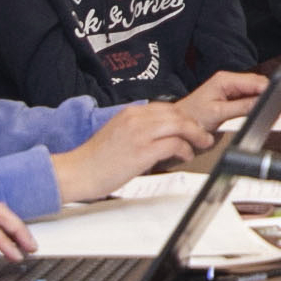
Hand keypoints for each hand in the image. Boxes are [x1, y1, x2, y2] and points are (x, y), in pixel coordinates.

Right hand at [50, 100, 207, 202]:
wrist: (76, 172)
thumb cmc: (95, 160)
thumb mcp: (117, 134)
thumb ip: (138, 129)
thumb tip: (160, 135)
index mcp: (129, 113)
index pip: (166, 108)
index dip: (183, 117)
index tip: (192, 125)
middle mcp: (135, 118)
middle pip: (177, 114)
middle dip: (194, 124)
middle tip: (203, 135)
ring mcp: (139, 133)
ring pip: (180, 124)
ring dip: (195, 134)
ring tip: (201, 143)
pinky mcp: (142, 151)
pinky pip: (174, 143)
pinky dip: (185, 149)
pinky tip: (185, 156)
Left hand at [170, 69, 266, 133]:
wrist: (180, 124)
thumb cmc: (192, 116)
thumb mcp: (218, 113)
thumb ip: (241, 107)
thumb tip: (260, 103)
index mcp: (225, 79)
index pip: (254, 80)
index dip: (268, 89)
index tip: (277, 99)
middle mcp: (229, 80)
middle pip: (257, 83)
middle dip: (267, 94)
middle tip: (275, 108)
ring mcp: (230, 88)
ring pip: (255, 90)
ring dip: (261, 99)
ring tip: (266, 111)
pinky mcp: (231, 96)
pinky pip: (249, 97)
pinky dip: (256, 103)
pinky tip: (257, 110)